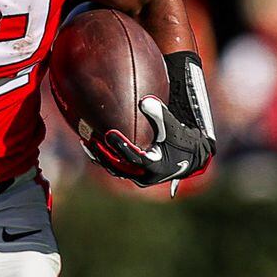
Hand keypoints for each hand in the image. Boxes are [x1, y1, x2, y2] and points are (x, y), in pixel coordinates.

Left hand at [83, 98, 214, 193]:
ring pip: (114, 167)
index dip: (120, 146)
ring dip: (100, 156)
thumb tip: (145, 101)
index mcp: (155, 167)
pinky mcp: (133, 172)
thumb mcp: (173, 128)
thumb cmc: (181, 141)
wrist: (189, 157)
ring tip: (86, 141)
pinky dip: (104, 156)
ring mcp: (137, 175)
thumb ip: (159, 115)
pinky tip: (91, 143)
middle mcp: (144, 175)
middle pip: (118, 166)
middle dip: (103, 153)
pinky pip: (115, 165)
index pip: (133, 158)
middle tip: (91, 139)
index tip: (108, 134)